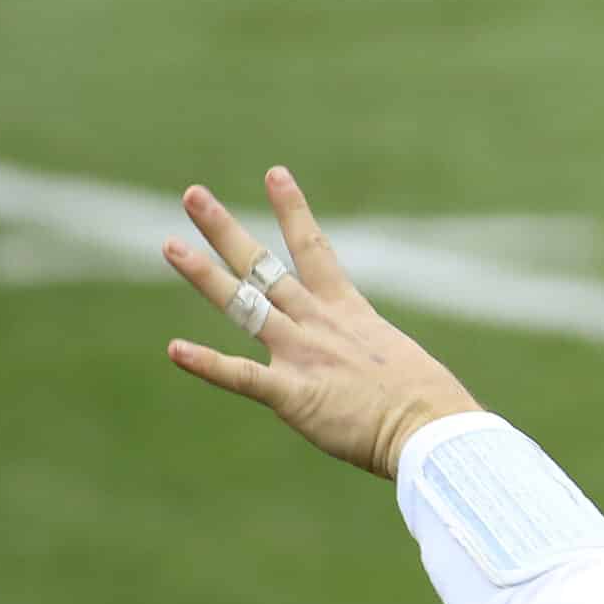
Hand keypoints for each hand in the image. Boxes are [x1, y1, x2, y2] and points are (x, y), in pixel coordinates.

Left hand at [161, 168, 481, 479]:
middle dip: (226, 229)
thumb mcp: (395, 361)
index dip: (293, 210)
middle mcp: (320, 324)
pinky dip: (208, 364)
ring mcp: (304, 355)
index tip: (274, 174)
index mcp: (349, 313)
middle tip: (193, 195)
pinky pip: (243, 376)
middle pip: (264, 266)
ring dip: (205, 275)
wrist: (433, 429)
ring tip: (170, 246)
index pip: (314, 249)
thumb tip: (373, 369)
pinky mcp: (294, 395)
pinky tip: (175, 350)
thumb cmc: (429, 403)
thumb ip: (368, 357)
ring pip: (245, 305)